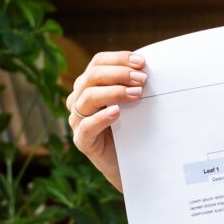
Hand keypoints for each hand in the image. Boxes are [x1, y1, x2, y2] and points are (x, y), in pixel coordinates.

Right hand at [64, 50, 144, 190]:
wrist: (130, 164)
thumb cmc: (131, 129)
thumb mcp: (132, 102)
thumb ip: (132, 84)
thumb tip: (146, 66)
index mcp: (88, 85)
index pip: (97, 62)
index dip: (118, 59)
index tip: (142, 62)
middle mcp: (78, 100)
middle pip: (91, 76)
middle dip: (119, 74)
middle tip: (142, 79)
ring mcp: (77, 120)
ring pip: (88, 98)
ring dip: (114, 92)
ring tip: (136, 94)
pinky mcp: (82, 140)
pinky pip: (87, 126)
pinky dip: (102, 117)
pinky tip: (118, 112)